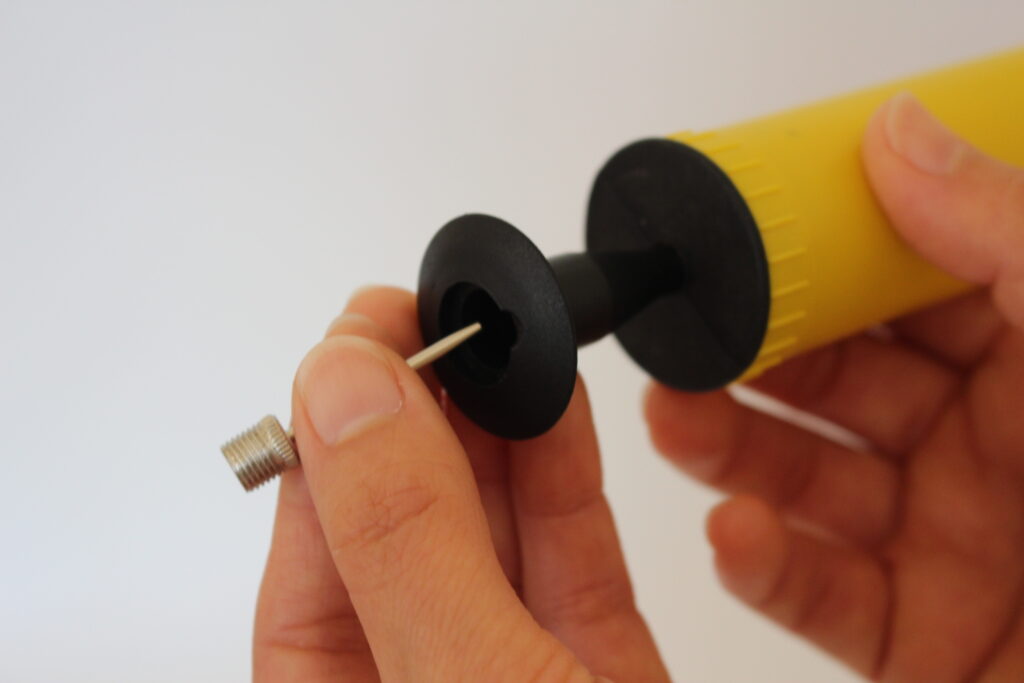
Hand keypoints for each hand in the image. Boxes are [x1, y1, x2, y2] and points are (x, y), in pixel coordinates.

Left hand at [252, 287, 668, 681]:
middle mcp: (424, 681)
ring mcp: (513, 670)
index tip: (360, 342)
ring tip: (501, 341)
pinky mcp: (599, 668)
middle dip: (422, 412)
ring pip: (493, 529)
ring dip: (498, 427)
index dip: (331, 434)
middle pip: (405, 527)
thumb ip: (408, 544)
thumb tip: (351, 394)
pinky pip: (575, 556)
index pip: (312, 555)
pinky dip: (566, 474)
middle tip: (438, 318)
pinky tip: (554, 404)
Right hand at [646, 92, 1023, 681]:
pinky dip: (761, 565)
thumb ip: (1005, 237)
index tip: (748, 228)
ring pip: (803, 482)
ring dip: (726, 448)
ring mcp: (946, 545)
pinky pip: (816, 594)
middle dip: (750, 354)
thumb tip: (901, 135)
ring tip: (674, 414)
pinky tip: (734, 529)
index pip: (905, 288)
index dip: (824, 253)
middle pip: (834, 384)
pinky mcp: (915, 637)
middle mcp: (989, 453)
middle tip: (688, 328)